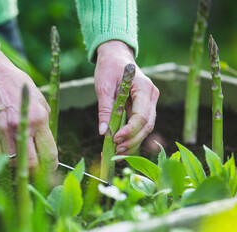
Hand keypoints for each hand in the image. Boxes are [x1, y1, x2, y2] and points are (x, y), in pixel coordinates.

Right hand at [0, 49, 57, 168]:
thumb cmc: (19, 87)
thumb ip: (45, 126)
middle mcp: (21, 127)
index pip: (49, 154)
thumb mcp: (40, 101)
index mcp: (38, 119)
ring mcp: (3, 132)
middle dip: (37, 171)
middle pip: (32, 165)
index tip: (50, 166)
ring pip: (14, 164)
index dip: (51, 165)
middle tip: (37, 168)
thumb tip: (46, 147)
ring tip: (23, 159)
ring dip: (20, 165)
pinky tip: (9, 152)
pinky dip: (5, 159)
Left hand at [95, 40, 158, 154]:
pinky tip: (121, 144)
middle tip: (116, 150)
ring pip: (146, 128)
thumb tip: (104, 132)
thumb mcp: (103, 86)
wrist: (116, 56)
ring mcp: (150, 102)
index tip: (116, 138)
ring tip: (117, 151)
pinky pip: (141, 125)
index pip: (142, 115)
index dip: (130, 130)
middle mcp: (151, 96)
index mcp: (144, 87)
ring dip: (133, 141)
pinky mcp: (144, 107)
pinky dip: (132, 136)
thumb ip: (105, 109)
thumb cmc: (109, 68)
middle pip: (147, 125)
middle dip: (132, 140)